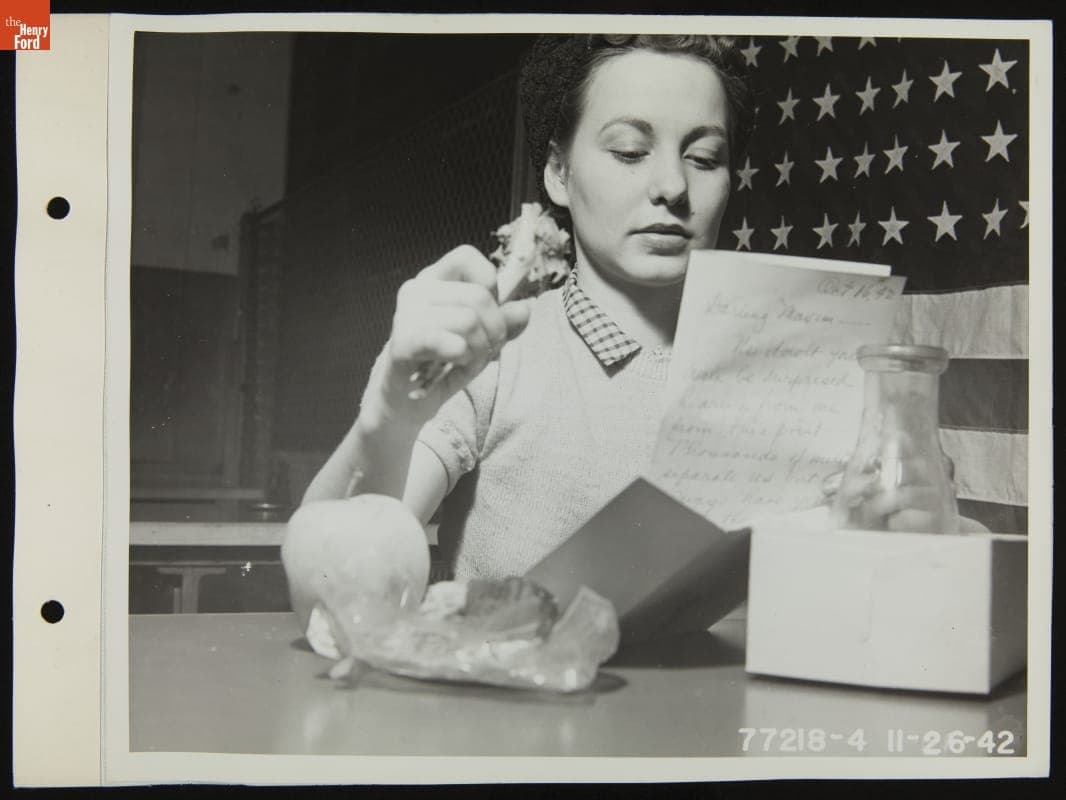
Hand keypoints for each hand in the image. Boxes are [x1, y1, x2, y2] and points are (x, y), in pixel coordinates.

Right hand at [365, 245, 531, 425]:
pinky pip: (448, 342)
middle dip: (495, 330)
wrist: (405, 399)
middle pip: (478, 296)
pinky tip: (455, 363)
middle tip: (485, 350)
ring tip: (467, 360)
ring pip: (468, 321)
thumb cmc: (443, 362)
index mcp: (434, 280)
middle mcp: (417, 290)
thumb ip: (504, 323)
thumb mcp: (481, 339)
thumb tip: (524, 310)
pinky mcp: (403, 343)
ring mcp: (406, 315)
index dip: (489, 285)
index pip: (466, 257)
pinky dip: (463, 355)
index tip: (488, 312)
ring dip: (479, 349)